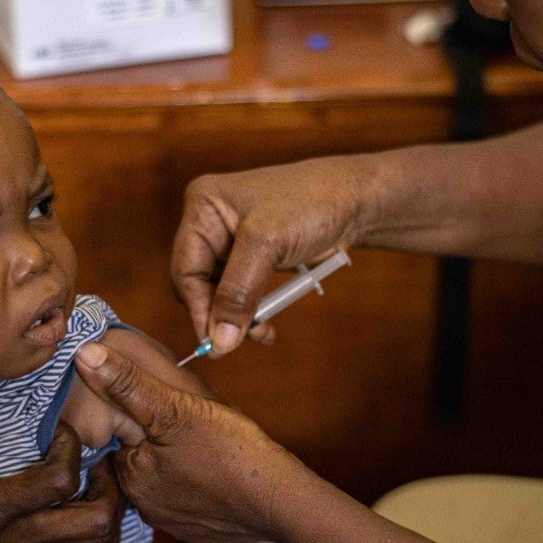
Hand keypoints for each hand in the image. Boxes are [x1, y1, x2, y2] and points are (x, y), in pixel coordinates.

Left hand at [75, 341, 305, 542]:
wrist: (280, 503)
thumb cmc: (229, 451)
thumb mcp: (176, 407)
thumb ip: (128, 384)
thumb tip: (84, 356)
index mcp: (131, 478)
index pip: (119, 441)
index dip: (141, 419)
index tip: (167, 410)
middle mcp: (145, 509)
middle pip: (141, 463)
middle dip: (160, 443)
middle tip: (192, 426)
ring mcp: (174, 525)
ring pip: (165, 483)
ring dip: (179, 466)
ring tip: (207, 448)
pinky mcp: (201, 535)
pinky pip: (191, 505)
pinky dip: (201, 490)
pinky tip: (219, 475)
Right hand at [173, 156, 373, 355]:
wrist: (356, 199)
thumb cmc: (312, 203)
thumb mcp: (268, 244)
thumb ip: (239, 293)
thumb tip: (219, 341)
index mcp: (204, 206)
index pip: (185, 267)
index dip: (198, 307)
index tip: (214, 342)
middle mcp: (211, 222)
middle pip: (199, 283)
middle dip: (219, 314)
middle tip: (238, 342)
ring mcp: (232, 240)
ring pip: (219, 292)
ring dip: (237, 318)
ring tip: (262, 333)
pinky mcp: (252, 256)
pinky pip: (240, 292)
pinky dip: (252, 312)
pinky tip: (266, 326)